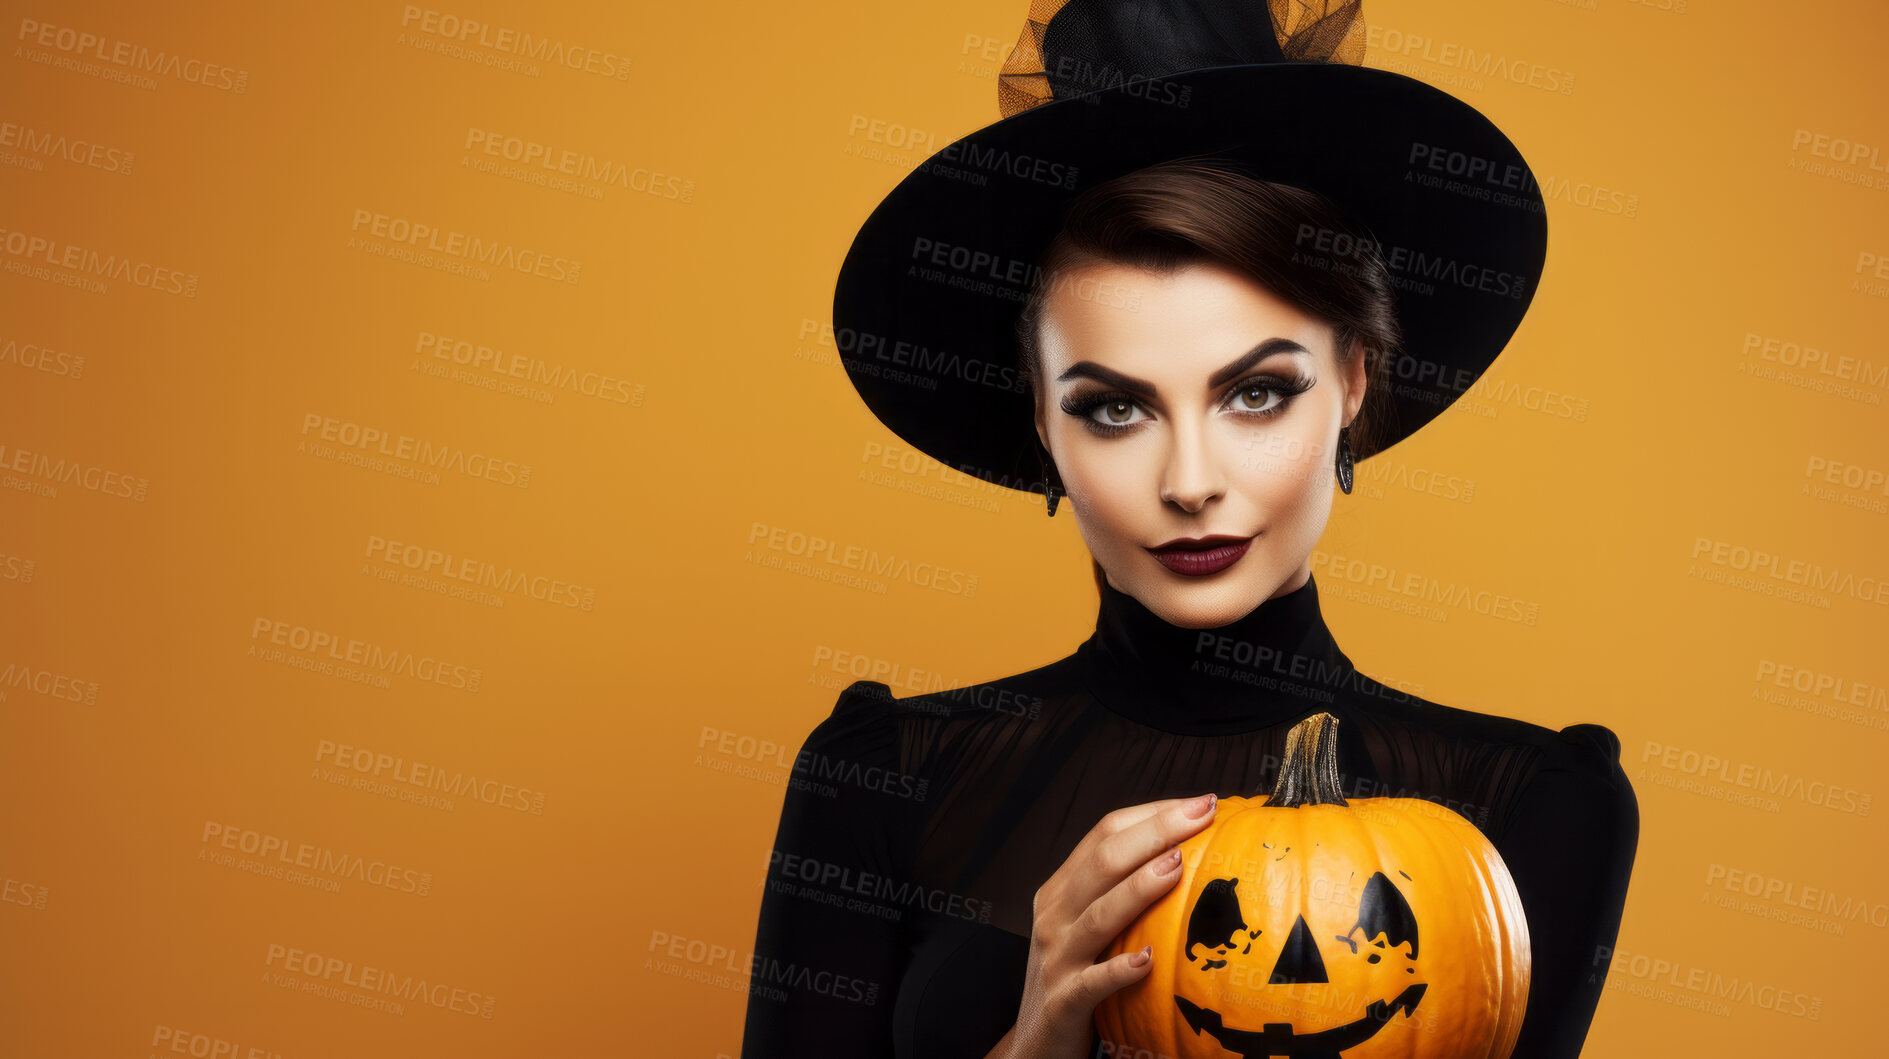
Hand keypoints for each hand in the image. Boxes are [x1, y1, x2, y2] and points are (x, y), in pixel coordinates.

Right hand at [984, 793, 1218, 1058]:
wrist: (1034, 1042)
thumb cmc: (1077, 977)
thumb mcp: (1091, 927)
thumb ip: (1125, 893)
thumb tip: (1191, 858)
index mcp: (1062, 889)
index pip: (1104, 833)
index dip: (1152, 814)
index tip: (1201, 803)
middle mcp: (1055, 915)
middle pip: (1103, 861)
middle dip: (1156, 832)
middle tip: (1203, 814)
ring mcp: (1057, 958)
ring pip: (1098, 915)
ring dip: (1139, 888)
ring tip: (1178, 867)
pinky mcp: (1063, 1001)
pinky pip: (1093, 982)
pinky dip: (1119, 969)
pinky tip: (1148, 960)